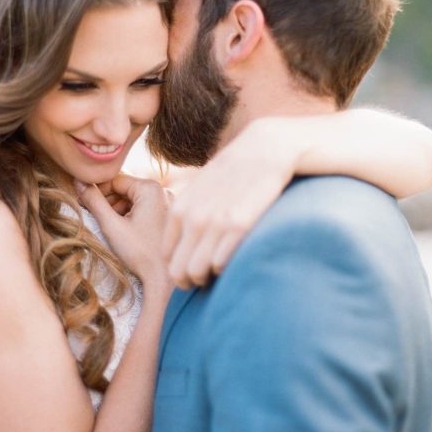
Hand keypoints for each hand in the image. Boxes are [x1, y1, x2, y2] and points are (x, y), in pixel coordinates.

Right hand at [76, 174, 170, 290]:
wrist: (165, 278)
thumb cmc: (140, 253)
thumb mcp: (112, 226)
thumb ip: (94, 202)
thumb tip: (78, 182)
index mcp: (151, 188)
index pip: (115, 180)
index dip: (96, 191)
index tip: (81, 202)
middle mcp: (163, 190)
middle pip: (125, 188)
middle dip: (106, 201)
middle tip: (90, 215)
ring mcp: (168, 202)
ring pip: (133, 199)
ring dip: (117, 209)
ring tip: (106, 226)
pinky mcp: (168, 215)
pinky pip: (143, 208)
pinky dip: (129, 215)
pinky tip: (121, 230)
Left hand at [162, 118, 297, 287]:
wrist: (264, 150)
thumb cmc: (235, 171)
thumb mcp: (201, 188)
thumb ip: (188, 212)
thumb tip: (184, 241)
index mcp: (179, 210)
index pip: (167, 257)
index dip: (182, 267)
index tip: (198, 265)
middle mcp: (192, 219)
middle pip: (179, 272)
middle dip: (191, 281)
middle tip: (208, 279)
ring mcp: (214, 223)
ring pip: (197, 273)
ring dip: (209, 279)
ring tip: (222, 272)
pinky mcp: (239, 226)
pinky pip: (221, 265)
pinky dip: (227, 269)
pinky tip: (236, 259)